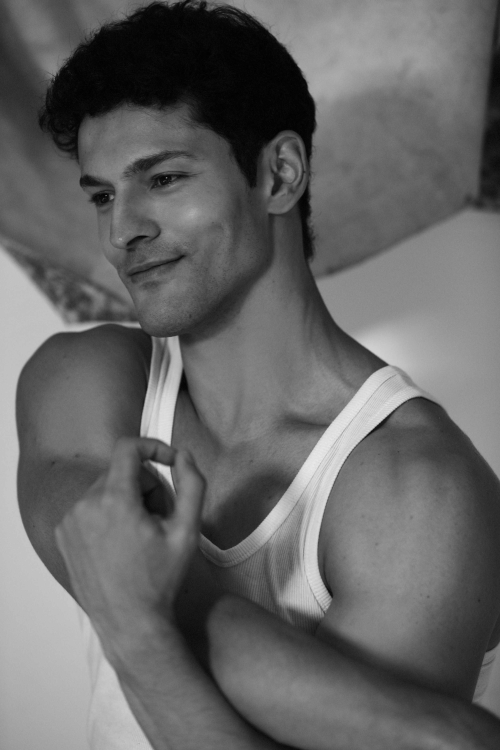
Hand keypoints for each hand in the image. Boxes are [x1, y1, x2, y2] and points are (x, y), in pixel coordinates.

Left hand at [55, 437, 205, 647]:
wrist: (130, 623)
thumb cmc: (160, 580)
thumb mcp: (188, 531)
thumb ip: (191, 485)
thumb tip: (183, 456)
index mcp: (114, 500)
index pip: (129, 448)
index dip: (154, 447)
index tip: (170, 462)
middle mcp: (85, 505)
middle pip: (121, 471)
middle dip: (145, 485)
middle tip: (161, 517)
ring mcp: (69, 521)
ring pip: (105, 488)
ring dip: (126, 499)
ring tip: (140, 535)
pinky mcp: (63, 535)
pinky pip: (89, 507)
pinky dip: (107, 514)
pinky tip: (121, 543)